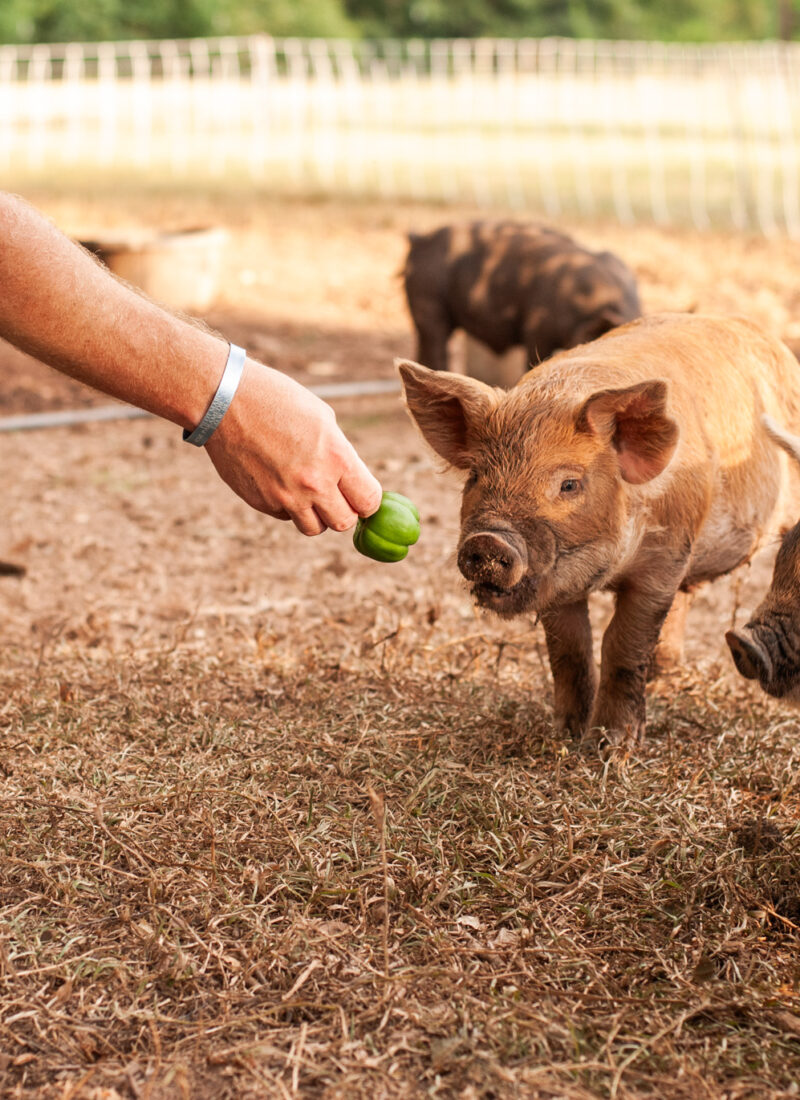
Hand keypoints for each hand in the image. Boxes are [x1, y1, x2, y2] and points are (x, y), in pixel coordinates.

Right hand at [205, 359, 382, 535]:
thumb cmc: (278, 401)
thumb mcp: (322, 419)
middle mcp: (313, 484)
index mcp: (336, 458)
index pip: (369, 501)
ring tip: (308, 491)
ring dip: (316, 514)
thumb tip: (351, 481)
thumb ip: (340, 454)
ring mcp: (285, 497)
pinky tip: (279, 479)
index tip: (362, 495)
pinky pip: (285, 515)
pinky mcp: (261, 502)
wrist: (225, 401)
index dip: (368, 500)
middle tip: (337, 496)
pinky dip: (287, 505)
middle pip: (344, 522)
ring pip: (313, 527)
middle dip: (344, 511)